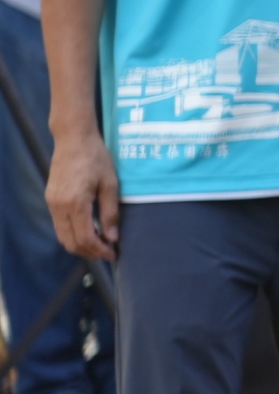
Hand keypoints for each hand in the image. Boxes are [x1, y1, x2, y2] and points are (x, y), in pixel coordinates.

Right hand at [46, 133, 119, 260]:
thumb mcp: (110, 184)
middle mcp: (59, 206)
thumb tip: (113, 237)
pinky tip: (89, 230)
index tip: (113, 253)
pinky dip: (73, 233)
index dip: (100, 250)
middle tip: (108, 251)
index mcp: (75, 203)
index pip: (85, 238)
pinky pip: (59, 225)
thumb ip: (110, 212)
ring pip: (62, 236)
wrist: (73, 139)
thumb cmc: (96, 158)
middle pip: (70, 242)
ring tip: (100, 243)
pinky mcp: (50, 199)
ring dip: (80, 244)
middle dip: (89, 252)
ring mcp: (52, 203)